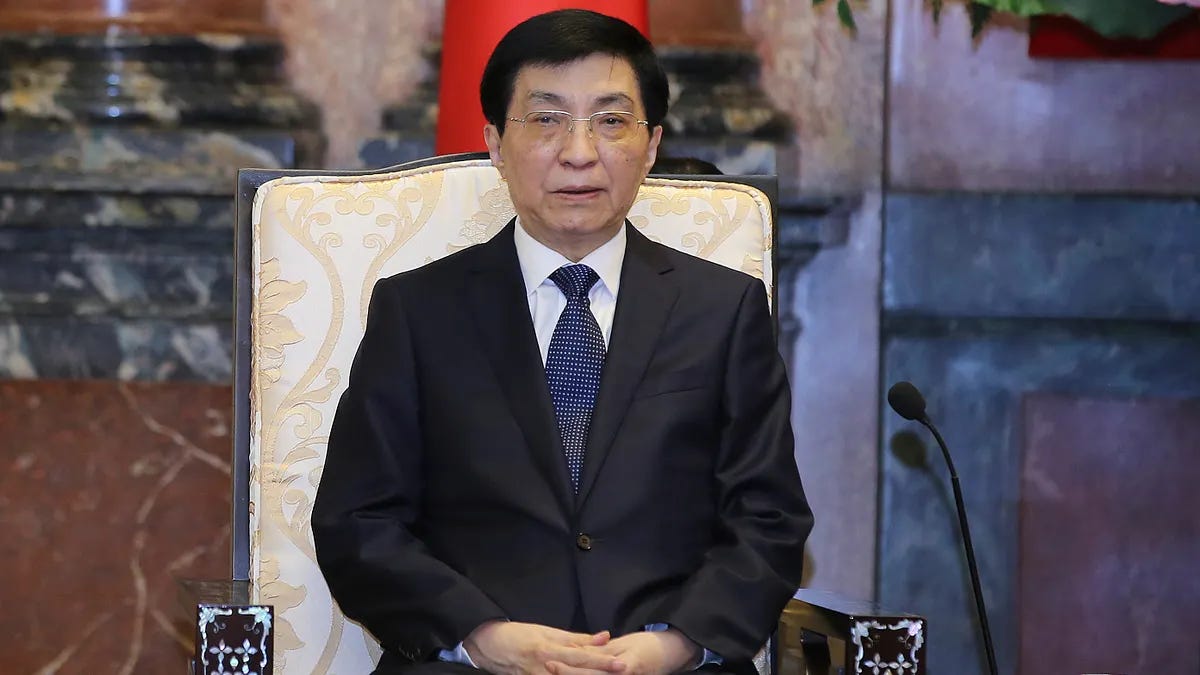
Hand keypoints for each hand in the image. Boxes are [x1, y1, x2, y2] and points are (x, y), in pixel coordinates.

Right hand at [464, 620, 625, 674]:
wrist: (489, 645)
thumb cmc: (520, 635)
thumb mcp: (548, 631)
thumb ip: (576, 638)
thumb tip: (604, 637)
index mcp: (550, 647)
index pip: (582, 656)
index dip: (602, 661)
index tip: (621, 664)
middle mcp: (545, 665)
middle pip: (577, 673)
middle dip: (599, 674)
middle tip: (622, 672)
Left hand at [548, 629, 699, 674]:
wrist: (669, 656)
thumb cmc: (646, 646)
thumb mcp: (623, 644)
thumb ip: (601, 650)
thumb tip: (577, 650)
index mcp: (619, 668)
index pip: (588, 669)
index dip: (568, 668)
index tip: (550, 663)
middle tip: (547, 668)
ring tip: (554, 673)